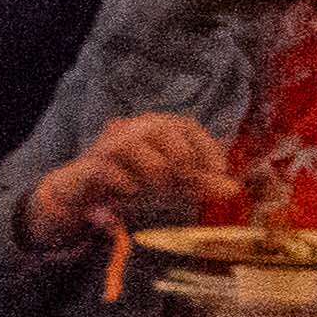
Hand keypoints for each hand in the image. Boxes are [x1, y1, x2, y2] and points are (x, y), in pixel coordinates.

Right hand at [24, 111, 239, 249]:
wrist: (81, 190)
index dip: (207, 148)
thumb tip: (234, 190)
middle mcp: (136, 126)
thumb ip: (200, 184)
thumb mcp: (172, 183)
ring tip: (150, 188)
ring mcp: (113, 142)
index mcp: (157, 125)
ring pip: (148, 157)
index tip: (219, 172)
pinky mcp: (95, 162)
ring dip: (154, 178)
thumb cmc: (132, 180)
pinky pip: (120, 176)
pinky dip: (128, 187)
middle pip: (168, 134)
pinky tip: (125, 192)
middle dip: (182, 166)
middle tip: (181, 185)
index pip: (187, 126)